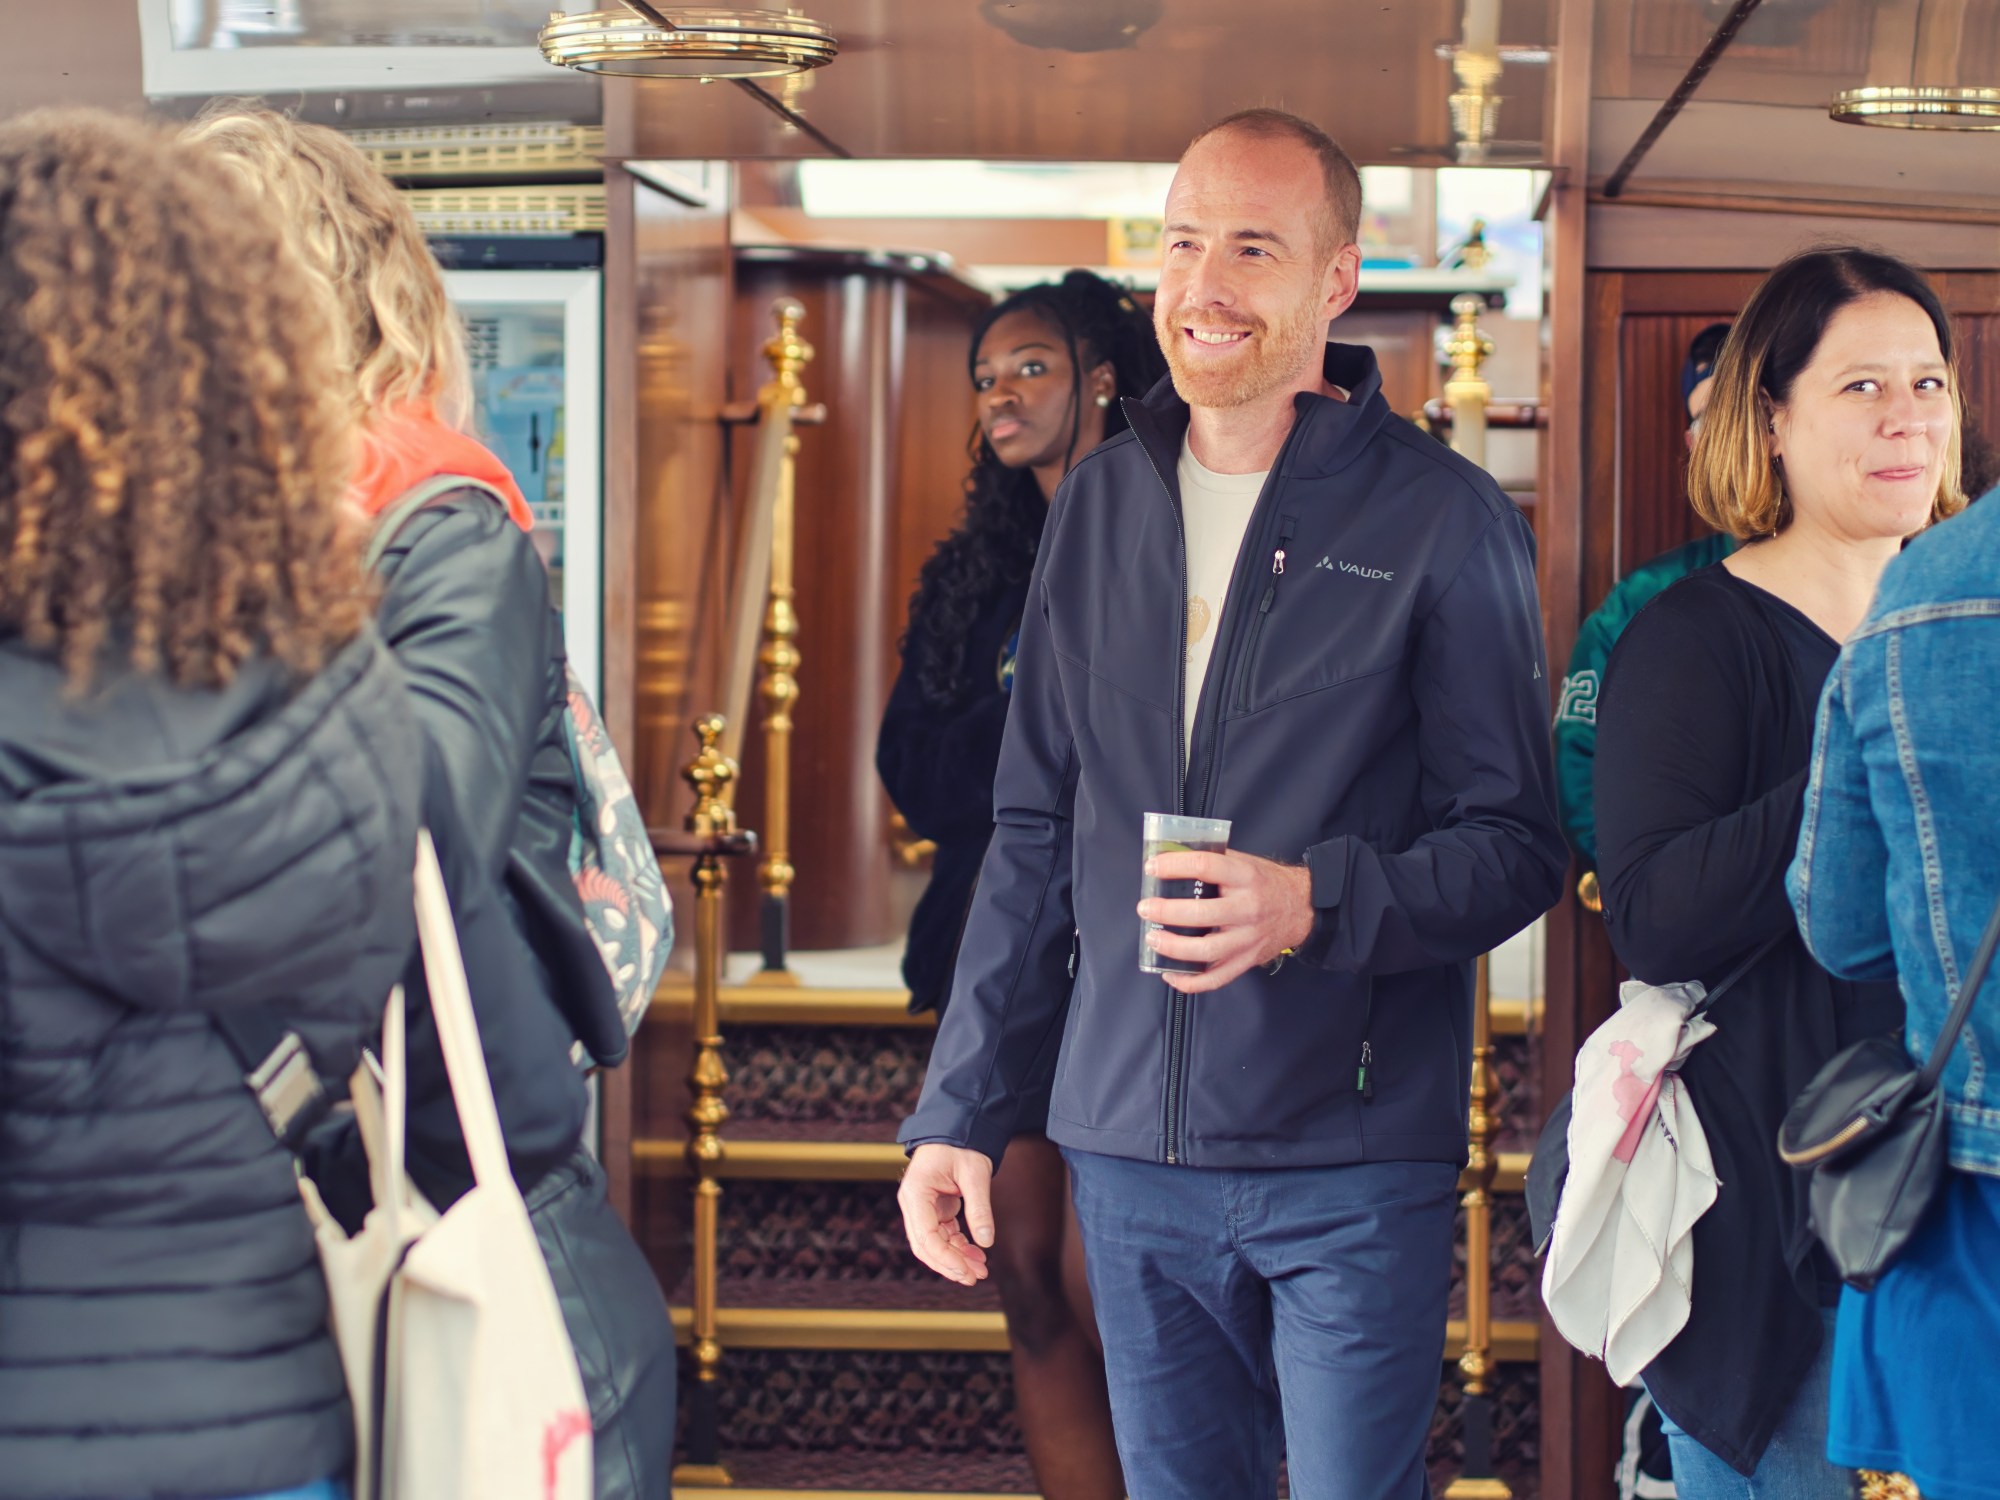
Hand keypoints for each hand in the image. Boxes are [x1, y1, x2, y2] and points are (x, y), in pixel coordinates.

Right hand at [897, 1143, 994, 1286]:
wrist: (957, 1127)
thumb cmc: (963, 1144)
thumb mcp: (975, 1173)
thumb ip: (979, 1207)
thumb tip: (986, 1242)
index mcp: (916, 1193)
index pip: (926, 1236)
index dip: (946, 1258)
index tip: (967, 1272)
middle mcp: (913, 1203)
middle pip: (926, 1246)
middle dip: (950, 1265)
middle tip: (975, 1278)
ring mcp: (922, 1207)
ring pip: (934, 1244)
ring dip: (956, 1259)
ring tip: (981, 1271)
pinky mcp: (933, 1209)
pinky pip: (943, 1235)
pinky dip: (958, 1247)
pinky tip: (977, 1255)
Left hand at [1138, 849, 1313, 993]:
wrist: (1302, 909)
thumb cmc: (1266, 883)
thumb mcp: (1245, 863)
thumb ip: (1213, 860)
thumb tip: (1171, 857)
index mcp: (1246, 878)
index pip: (1206, 866)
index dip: (1174, 866)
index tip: (1152, 867)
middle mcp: (1248, 909)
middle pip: (1201, 914)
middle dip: (1167, 912)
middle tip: (1145, 908)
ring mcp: (1248, 939)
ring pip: (1207, 952)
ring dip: (1173, 947)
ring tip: (1153, 938)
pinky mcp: (1247, 961)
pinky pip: (1216, 978)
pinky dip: (1190, 982)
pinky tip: (1170, 974)